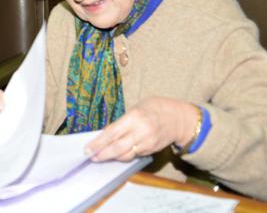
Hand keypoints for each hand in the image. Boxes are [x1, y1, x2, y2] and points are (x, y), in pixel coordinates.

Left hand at [84, 97, 199, 161]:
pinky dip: (123, 156)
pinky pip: (134, 155)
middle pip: (118, 147)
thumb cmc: (153, 109)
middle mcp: (141, 131)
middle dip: (102, 154)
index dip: (98, 143)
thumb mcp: (135, 109)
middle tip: (91, 157)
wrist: (178, 118)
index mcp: (134, 117)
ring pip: (126, 155)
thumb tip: (104, 135)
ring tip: (101, 156)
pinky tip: (116, 155)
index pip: (112, 133)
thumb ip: (121, 122)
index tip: (88, 149)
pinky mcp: (151, 150)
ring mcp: (147, 142)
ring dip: (112, 157)